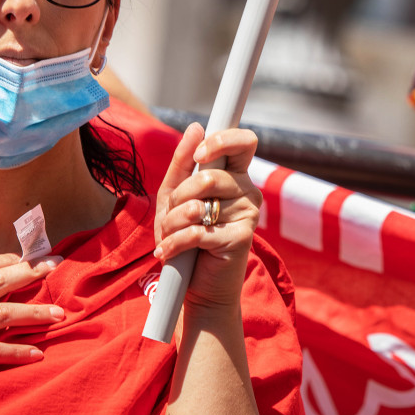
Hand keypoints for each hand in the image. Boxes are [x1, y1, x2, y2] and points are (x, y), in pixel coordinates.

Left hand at [154, 123, 261, 309]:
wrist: (196, 287)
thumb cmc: (186, 237)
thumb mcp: (174, 198)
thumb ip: (183, 163)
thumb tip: (196, 127)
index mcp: (236, 175)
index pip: (244, 142)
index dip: (222, 141)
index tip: (201, 154)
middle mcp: (248, 191)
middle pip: (210, 176)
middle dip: (179, 196)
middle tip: (172, 214)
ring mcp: (248, 215)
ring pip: (199, 205)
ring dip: (172, 223)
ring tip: (169, 236)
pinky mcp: (241, 238)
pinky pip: (198, 231)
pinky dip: (174, 243)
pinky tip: (166, 252)